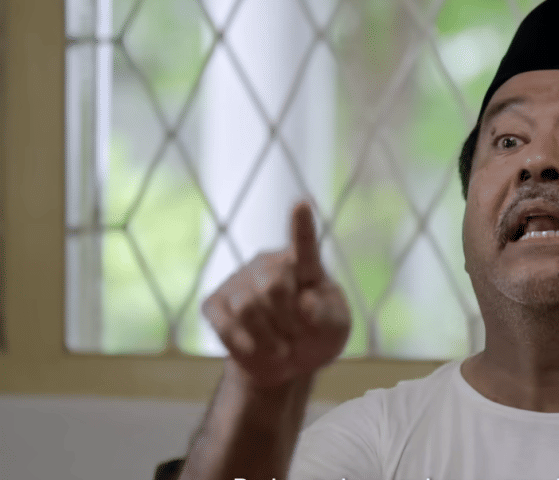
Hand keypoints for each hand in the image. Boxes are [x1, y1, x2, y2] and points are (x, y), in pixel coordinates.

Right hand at [203, 199, 351, 388]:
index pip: (304, 243)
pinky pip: (225, 323)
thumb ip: (328, 315)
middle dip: (289, 319)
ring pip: (247, 307)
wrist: (285, 363)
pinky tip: (255, 349)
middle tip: (299, 335)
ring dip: (269, 336)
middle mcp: (269, 264)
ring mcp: (239, 281)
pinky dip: (244, 343)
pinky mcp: (215, 303)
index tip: (302, 203)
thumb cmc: (317, 337)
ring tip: (282, 346)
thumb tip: (306, 301)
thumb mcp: (335, 330)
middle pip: (273, 285)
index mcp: (305, 264)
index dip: (302, 225)